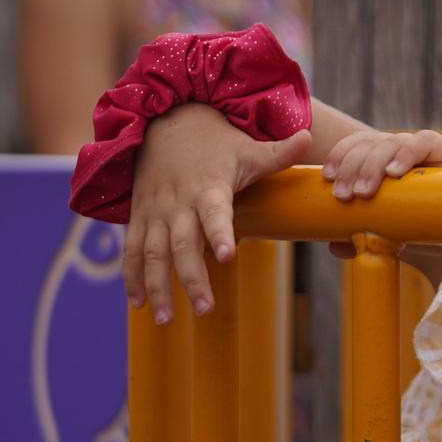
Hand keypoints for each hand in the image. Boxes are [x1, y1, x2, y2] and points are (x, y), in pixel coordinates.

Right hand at [123, 103, 312, 323]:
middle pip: (182, 245)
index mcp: (208, 188)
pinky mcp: (140, 217)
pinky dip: (132, 276)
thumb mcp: (247, 147)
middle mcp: (179, 203)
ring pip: (153, 253)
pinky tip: (139, 303)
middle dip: (191, 278)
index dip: (221, 232)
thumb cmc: (216, 142)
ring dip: (157, 286)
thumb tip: (309, 137)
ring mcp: (155, 212)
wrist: (167, 122)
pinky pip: (132, 250)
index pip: (215, 212)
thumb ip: (278, 152)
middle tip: (205, 309)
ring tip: (165, 319)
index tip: (228, 255)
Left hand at [320, 130, 441, 263]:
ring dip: (372, 165)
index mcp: (384, 161)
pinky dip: (407, 153)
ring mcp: (425, 150)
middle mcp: (402, 151)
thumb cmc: (430, 230)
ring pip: (391, 142)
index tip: (328, 179)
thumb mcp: (392, 235)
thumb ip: (364, 238)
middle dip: (351, 167)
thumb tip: (334, 246)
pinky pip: (424, 142)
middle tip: (343, 196)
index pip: (357, 144)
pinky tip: (396, 173)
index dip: (339, 156)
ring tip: (363, 193)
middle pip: (369, 143)